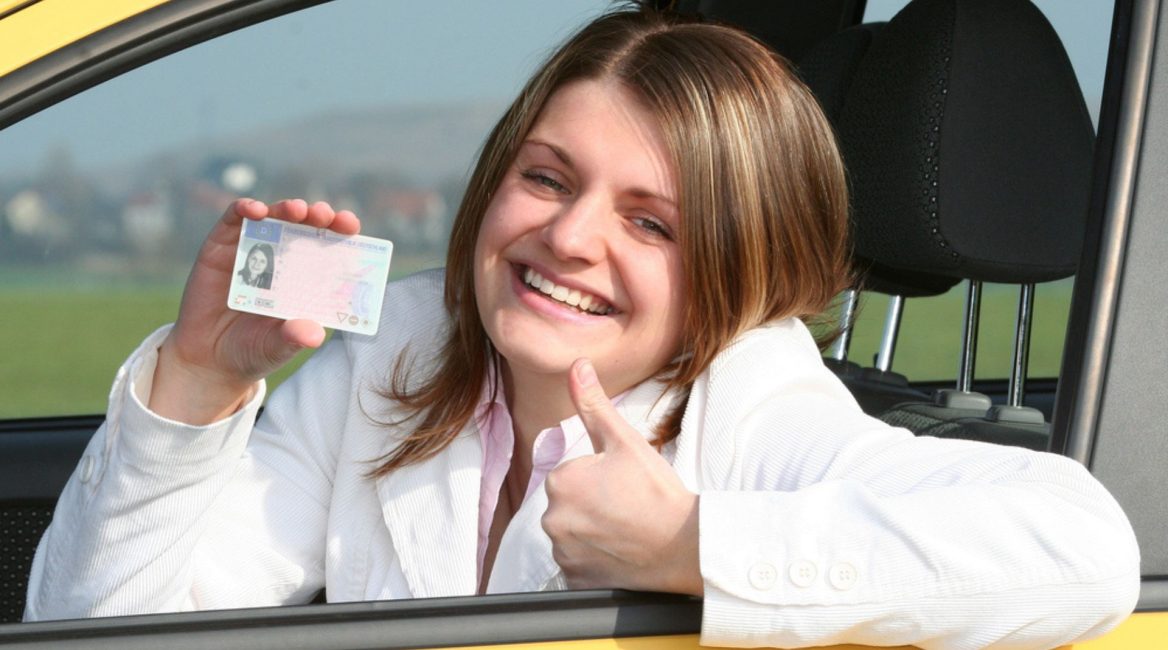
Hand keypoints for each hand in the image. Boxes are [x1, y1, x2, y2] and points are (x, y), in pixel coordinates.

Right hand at [150, 199, 359, 423]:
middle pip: (305, 226)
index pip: (330, 246)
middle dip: (317, 216)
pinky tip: (256, 210)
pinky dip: (245, 209)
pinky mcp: (220, 247)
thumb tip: (315, 335)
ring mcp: (251, 249)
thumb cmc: (253, 351)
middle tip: (324, 216)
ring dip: (286, 208)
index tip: (350, 226)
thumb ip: (293, 338)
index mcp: (306, 277)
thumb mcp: (277, 347)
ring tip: (297, 210)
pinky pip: (233, 220)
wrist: (209, 360)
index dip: (341, 232)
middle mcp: (282, 258)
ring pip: (273, 217)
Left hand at [542, 359, 702, 594]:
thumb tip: (577, 366)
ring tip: (627, 529)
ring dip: (593, 531)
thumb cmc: (657, 492)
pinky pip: (577, 563)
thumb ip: (594, 405)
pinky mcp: (576, 579)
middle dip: (592, 503)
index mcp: (560, 482)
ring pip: (573, 532)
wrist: (685, 546)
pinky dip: (595, 558)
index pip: (571, 474)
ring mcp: (564, 553)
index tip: (624, 486)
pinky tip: (620, 551)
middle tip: (627, 507)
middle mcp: (553, 520)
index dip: (599, 477)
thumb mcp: (626, 441)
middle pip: (569, 504)